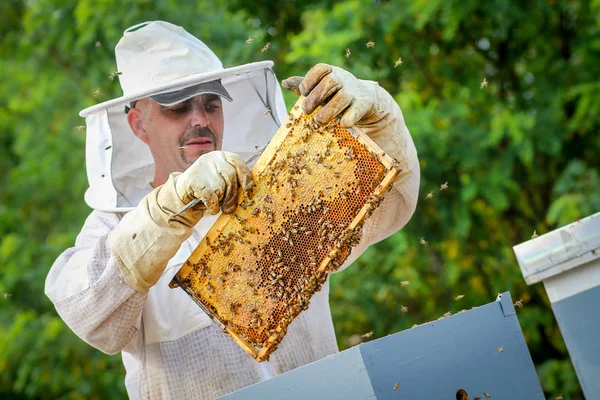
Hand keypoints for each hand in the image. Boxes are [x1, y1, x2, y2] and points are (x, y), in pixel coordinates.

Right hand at [175, 151, 253, 214]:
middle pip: (231, 175)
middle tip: (230, 207)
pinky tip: (210, 207)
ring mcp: (201, 168)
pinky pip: (211, 197)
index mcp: (221, 156)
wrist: (182, 195)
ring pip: (221, 187)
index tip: (247, 188)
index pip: (237, 160)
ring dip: (221, 200)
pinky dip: (213, 206)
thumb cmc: (208, 189)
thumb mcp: (222, 181)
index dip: (244, 175)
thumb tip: (248, 189)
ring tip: (215, 202)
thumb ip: (235, 181)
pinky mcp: (193, 180)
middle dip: (233, 194)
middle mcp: (211, 159)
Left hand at [282, 63, 416, 177]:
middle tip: (306, 110)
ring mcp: (355, 92)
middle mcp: (344, 79)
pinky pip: (357, 109)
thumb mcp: (320, 88)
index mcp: (331, 72)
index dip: (310, 79)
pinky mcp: (364, 104)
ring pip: (343, 97)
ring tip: (319, 121)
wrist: (365, 99)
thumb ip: (304, 85)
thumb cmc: (336, 94)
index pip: (321, 69)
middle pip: (331, 82)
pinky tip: (343, 124)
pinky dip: (350, 116)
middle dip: (316, 96)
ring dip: (329, 110)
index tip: (303, 92)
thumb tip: (284, 82)